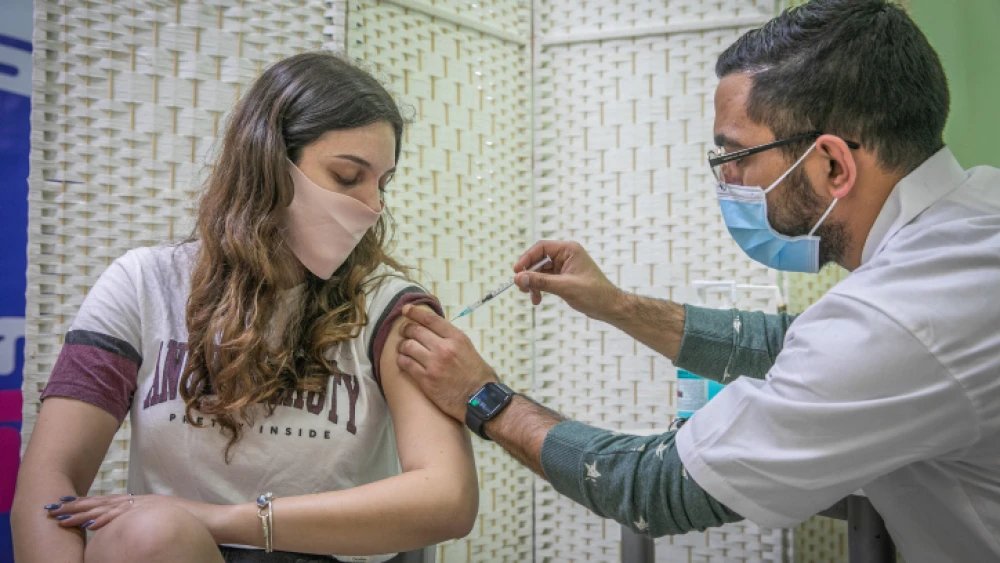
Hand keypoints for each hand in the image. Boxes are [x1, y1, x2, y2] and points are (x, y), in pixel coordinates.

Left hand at [44, 493, 225, 535]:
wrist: (214, 521)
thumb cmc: (193, 525)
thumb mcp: (165, 521)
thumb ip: (147, 521)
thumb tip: (133, 530)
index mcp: (140, 503)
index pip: (107, 502)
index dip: (85, 504)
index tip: (65, 506)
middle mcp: (139, 501)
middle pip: (102, 502)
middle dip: (76, 506)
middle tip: (53, 507)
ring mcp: (144, 505)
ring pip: (107, 507)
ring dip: (83, 512)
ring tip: (62, 516)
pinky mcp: (150, 512)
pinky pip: (124, 516)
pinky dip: (105, 519)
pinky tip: (90, 524)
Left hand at [397, 305, 497, 420]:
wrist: (480, 399)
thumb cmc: (477, 375)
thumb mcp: (468, 349)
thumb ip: (451, 339)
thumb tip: (434, 331)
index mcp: (456, 338)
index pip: (430, 319)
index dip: (415, 312)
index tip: (406, 309)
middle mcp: (444, 348)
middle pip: (415, 331)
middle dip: (406, 329)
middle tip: (404, 332)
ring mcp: (433, 364)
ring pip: (407, 346)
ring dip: (402, 346)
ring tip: (403, 348)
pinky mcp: (425, 379)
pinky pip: (405, 364)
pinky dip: (402, 360)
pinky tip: (404, 361)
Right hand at [513, 240, 623, 321]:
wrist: (609, 307)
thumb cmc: (594, 294)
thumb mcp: (564, 287)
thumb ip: (540, 281)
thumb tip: (518, 278)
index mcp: (569, 250)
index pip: (541, 248)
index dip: (526, 258)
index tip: (516, 271)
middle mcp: (566, 256)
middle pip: (539, 260)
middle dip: (529, 274)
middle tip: (521, 287)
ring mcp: (564, 267)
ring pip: (540, 272)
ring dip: (534, 284)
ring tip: (532, 298)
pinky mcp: (564, 278)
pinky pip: (546, 280)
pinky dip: (540, 288)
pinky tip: (538, 299)